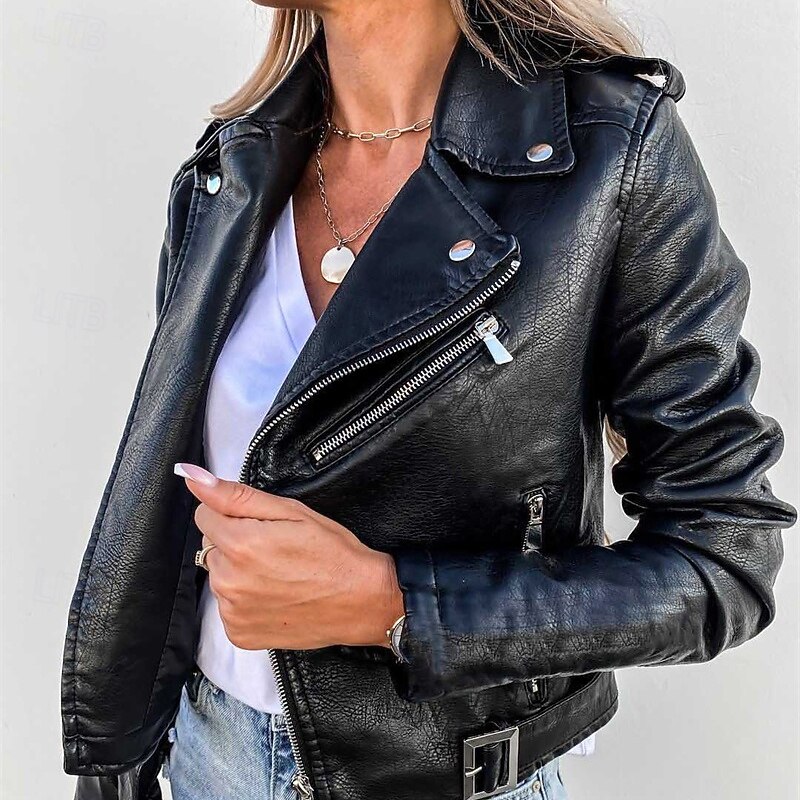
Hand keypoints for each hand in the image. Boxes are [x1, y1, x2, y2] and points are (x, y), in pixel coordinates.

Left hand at [174, 463, 404, 650]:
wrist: (361, 601)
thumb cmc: (333, 553)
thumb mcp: (291, 511)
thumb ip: (236, 495)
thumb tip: (192, 476)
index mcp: (240, 543)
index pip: (204, 515)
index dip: (233, 514)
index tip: (261, 524)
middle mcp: (229, 580)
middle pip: (210, 546)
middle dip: (235, 542)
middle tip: (275, 549)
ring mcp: (232, 611)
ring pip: (219, 576)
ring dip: (239, 571)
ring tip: (279, 574)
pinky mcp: (239, 634)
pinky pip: (228, 606)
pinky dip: (245, 600)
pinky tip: (275, 596)